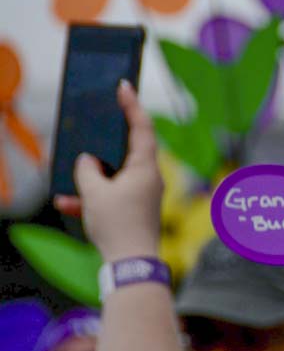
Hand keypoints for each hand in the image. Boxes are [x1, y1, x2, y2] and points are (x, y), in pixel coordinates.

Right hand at [54, 81, 163, 261]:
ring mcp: (143, 193)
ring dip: (92, 176)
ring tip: (72, 176)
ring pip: (115, 175)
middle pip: (128, 149)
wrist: (131, 264)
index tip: (124, 86)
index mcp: (146, 167)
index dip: (132, 105)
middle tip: (96, 123)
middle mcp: (149, 177)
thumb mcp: (95, 193)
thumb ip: (88, 171)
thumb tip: (88, 161)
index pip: (141, 128)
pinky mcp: (134, 209)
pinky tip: (68, 203)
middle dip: (107, 141)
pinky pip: (112, 195)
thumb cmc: (119, 225)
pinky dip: (92, 197)